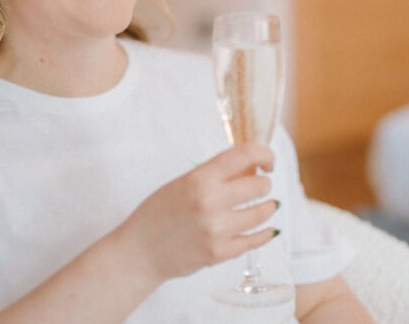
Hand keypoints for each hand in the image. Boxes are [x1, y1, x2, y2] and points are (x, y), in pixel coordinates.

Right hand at [118, 144, 278, 281]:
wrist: (140, 251)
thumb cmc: (158, 214)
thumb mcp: (183, 183)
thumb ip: (215, 174)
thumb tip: (252, 167)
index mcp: (199, 179)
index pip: (244, 155)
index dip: (264, 154)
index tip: (268, 161)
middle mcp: (210, 202)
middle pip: (259, 185)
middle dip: (264, 183)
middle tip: (260, 186)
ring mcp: (216, 230)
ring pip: (262, 213)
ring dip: (268, 207)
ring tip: (267, 206)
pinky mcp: (219, 253)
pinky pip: (254, 240)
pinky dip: (265, 234)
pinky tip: (268, 230)